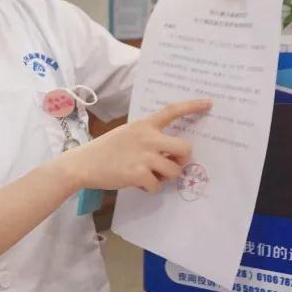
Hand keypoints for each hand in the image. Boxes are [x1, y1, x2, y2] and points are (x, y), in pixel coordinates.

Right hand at [67, 99, 210, 191]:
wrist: (83, 163)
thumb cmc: (105, 149)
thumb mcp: (127, 134)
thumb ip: (147, 138)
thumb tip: (168, 153)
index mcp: (144, 125)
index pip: (171, 111)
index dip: (192, 106)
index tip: (209, 103)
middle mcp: (148, 138)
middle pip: (185, 148)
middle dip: (182, 159)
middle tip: (172, 164)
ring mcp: (144, 156)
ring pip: (174, 170)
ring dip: (165, 177)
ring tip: (149, 176)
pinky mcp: (138, 173)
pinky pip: (157, 185)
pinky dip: (150, 188)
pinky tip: (136, 182)